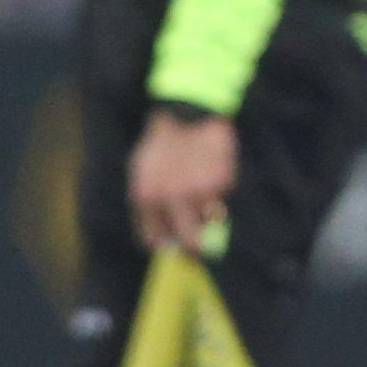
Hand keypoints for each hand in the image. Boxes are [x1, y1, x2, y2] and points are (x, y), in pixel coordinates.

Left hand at [128, 109, 237, 255]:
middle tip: (199, 251)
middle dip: (195, 251)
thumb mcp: (142, 172)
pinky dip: (219, 193)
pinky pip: (223, 200)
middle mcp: (171, 199)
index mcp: (146, 198)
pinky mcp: (220, 183)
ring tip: (203, 189)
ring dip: (209, 214)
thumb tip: (163, 241)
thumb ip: (150, 204)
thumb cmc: (162, 145)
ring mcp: (198, 192)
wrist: (186, 114)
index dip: (166, 246)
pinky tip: (210, 171)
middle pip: (189, 242)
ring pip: (211, 222)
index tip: (173, 245)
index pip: (154, 239)